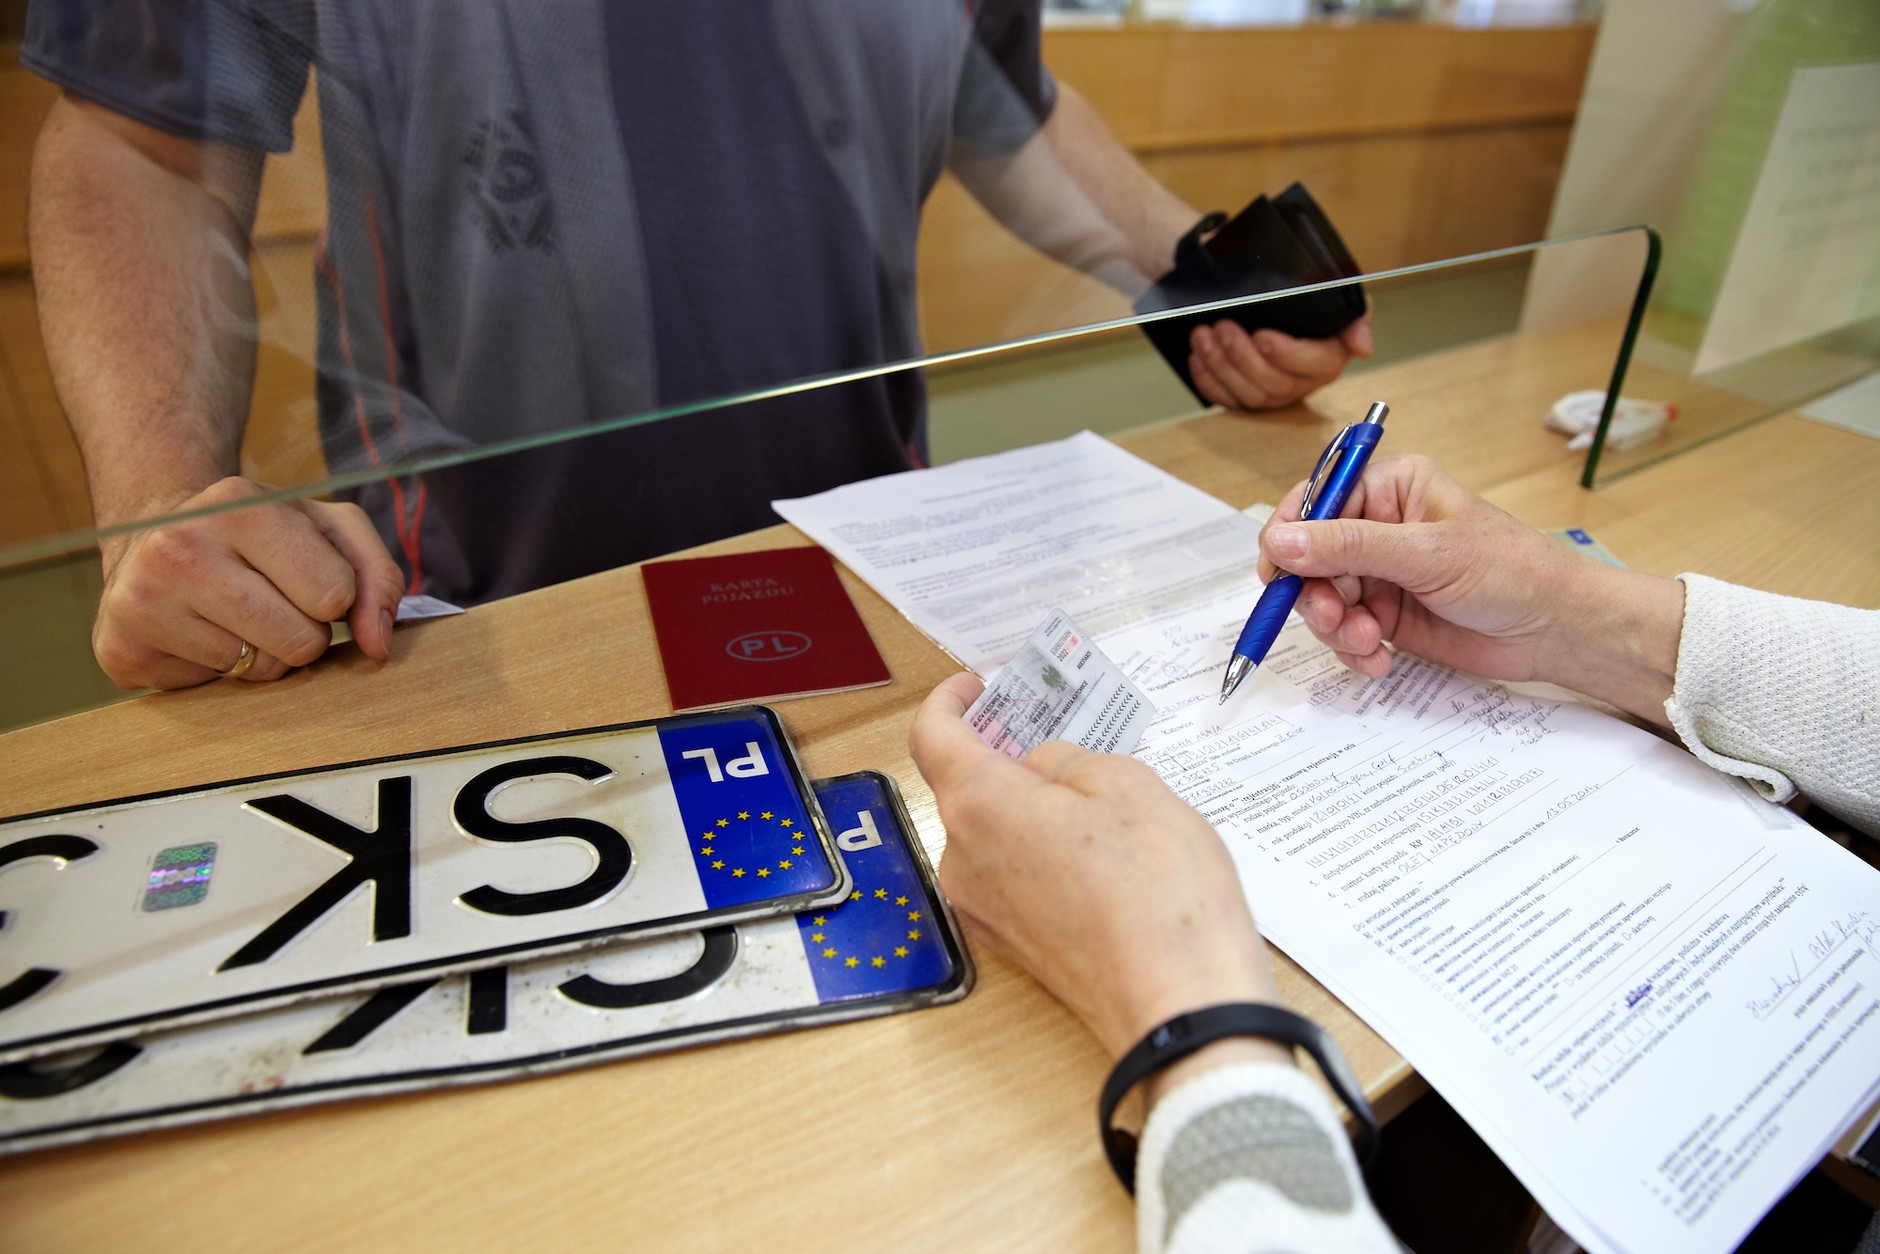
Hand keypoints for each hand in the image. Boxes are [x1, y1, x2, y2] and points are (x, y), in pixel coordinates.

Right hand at [93, 478, 405, 689]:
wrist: (155, 537)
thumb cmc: (262, 537)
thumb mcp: (328, 531)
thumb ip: (376, 577)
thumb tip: (378, 645)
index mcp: (241, 505)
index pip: (335, 593)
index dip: (335, 598)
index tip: (306, 579)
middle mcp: (180, 545)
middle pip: (301, 641)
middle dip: (303, 633)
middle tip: (271, 603)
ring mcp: (143, 598)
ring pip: (261, 672)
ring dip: (264, 655)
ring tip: (233, 617)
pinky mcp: (122, 648)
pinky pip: (214, 690)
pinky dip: (220, 672)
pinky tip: (197, 634)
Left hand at [908, 674, 1283, 1063]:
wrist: (1181, 1006)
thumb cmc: (1159, 892)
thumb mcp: (1127, 784)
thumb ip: (1069, 761)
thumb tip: (1043, 769)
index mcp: (980, 805)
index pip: (932, 736)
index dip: (948, 702)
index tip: (974, 686)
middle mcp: (963, 860)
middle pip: (966, 788)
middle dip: (1006, 756)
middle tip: (1057, 735)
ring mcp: (985, 910)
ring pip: (993, 835)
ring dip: (1030, 807)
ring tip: (1100, 800)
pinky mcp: (1015, 946)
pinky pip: (1013, 878)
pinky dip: (1041, 852)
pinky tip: (1101, 855)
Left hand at [1188, 313, 1372, 411]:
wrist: (1278, 303)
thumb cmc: (1311, 302)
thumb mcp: (1340, 298)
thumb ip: (1356, 315)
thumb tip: (1363, 347)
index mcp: (1327, 360)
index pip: (1313, 366)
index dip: (1286, 354)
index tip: (1262, 336)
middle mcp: (1301, 383)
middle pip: (1274, 384)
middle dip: (1243, 356)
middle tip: (1224, 328)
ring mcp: (1272, 394)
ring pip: (1248, 394)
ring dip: (1220, 366)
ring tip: (1203, 335)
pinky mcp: (1247, 397)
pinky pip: (1227, 399)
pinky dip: (1208, 380)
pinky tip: (1197, 357)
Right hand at [1256, 454, 1684, 723]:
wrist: (1553, 630)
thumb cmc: (1509, 572)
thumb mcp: (1425, 553)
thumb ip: (1348, 547)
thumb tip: (1281, 540)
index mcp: (1389, 488)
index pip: (1315, 502)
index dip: (1289, 536)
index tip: (1277, 573)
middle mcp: (1378, 527)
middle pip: (1310, 557)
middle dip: (1317, 594)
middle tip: (1335, 618)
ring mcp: (1381, 574)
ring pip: (1322, 599)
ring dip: (1336, 627)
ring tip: (1366, 643)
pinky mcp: (1386, 615)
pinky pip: (1344, 631)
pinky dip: (1353, 650)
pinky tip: (1378, 660)